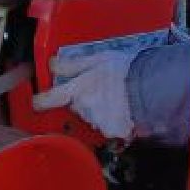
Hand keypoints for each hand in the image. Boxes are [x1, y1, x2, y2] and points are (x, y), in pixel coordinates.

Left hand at [32, 29, 179, 139]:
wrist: (152, 86)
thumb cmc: (127, 69)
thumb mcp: (99, 58)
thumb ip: (74, 64)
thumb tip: (52, 64)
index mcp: (78, 89)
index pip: (50, 99)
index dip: (41, 100)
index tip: (38, 101)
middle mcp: (84, 108)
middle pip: (77, 107)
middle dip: (86, 100)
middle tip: (103, 89)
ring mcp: (98, 122)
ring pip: (94, 117)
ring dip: (102, 110)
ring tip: (119, 98)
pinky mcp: (113, 132)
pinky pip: (110, 127)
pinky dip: (116, 121)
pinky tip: (127, 111)